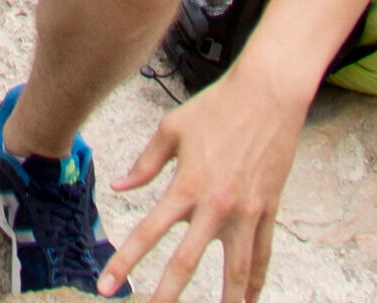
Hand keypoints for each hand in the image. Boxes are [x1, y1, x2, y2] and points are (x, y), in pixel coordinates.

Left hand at [107, 72, 309, 298]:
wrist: (268, 94)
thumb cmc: (217, 107)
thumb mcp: (171, 129)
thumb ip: (145, 164)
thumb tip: (120, 187)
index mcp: (186, 186)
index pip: (148, 233)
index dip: (125, 263)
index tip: (107, 287)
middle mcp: (215, 206)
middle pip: (186, 262)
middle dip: (166, 294)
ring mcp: (245, 211)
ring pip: (235, 270)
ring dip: (226, 299)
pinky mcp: (268, 210)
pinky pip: (263, 253)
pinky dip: (257, 280)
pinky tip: (250, 299)